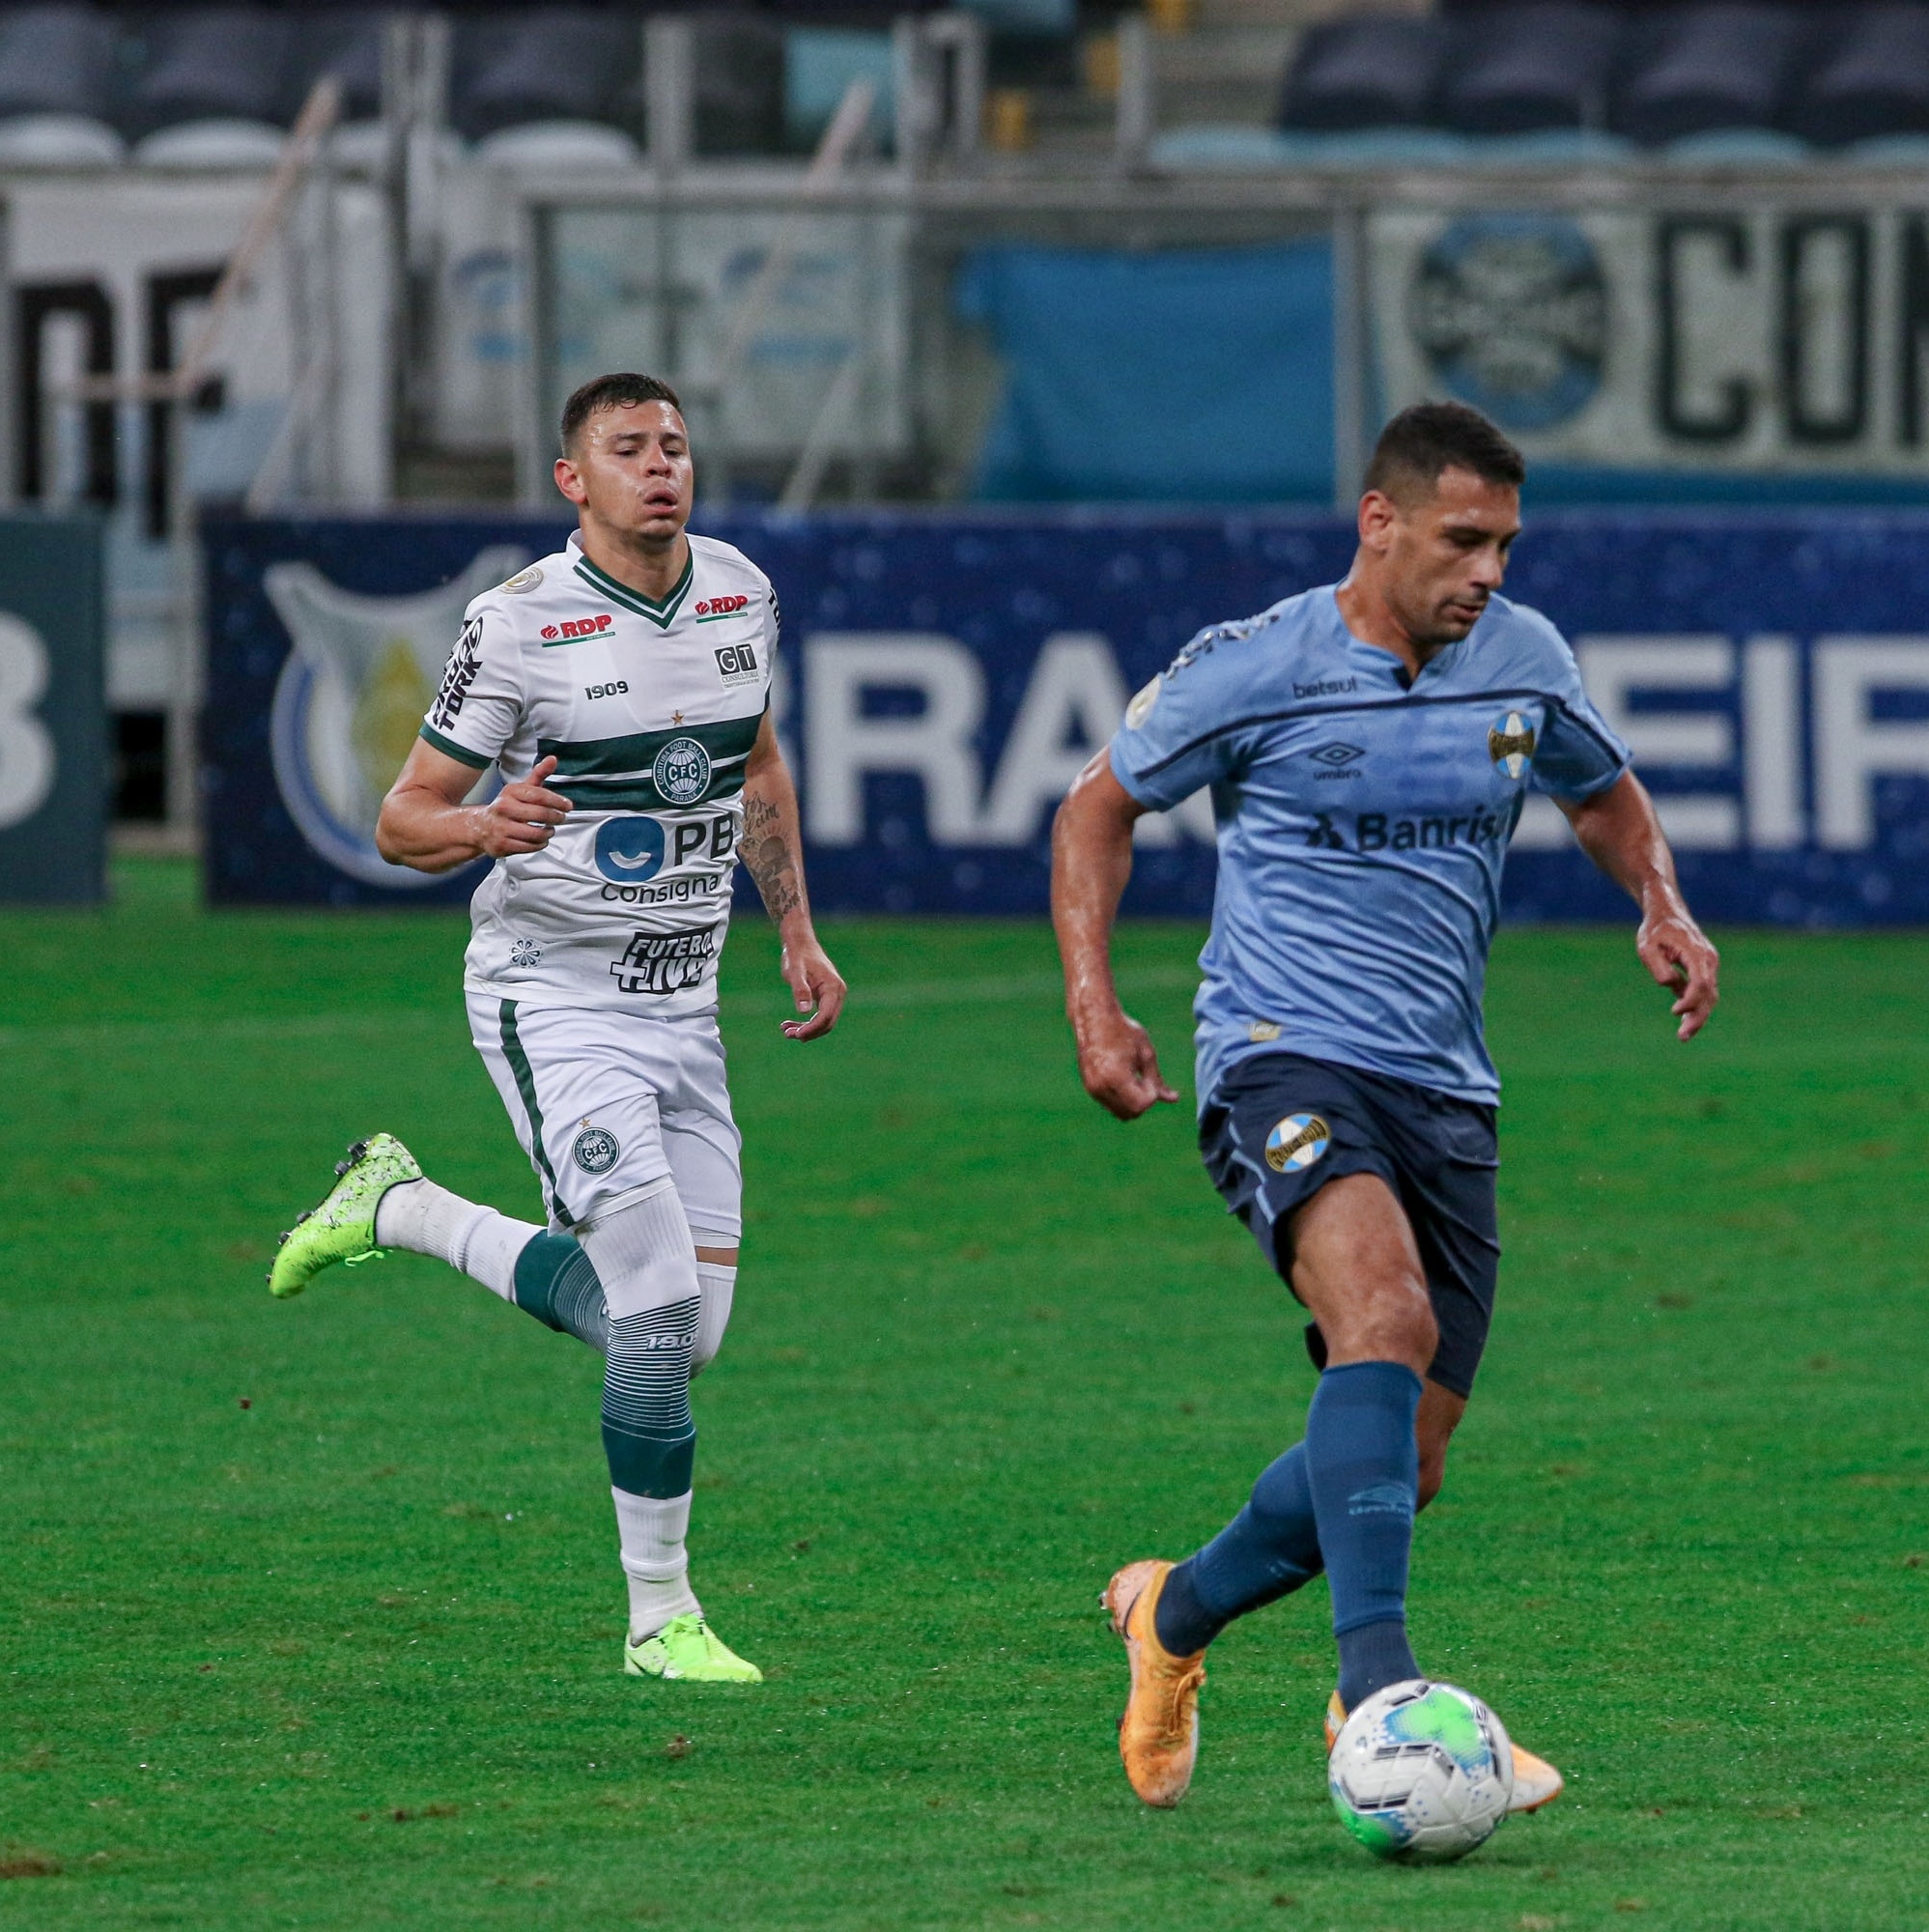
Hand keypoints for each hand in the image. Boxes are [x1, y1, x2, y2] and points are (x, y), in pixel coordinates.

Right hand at [479, 755, 572, 856]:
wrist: (480, 826)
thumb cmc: (507, 806)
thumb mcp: (521, 789)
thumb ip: (538, 774)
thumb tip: (553, 759)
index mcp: (510, 792)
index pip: (539, 795)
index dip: (557, 801)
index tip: (568, 806)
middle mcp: (504, 808)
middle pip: (540, 814)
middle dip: (556, 817)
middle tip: (560, 818)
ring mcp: (502, 828)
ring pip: (536, 833)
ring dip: (548, 832)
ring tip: (550, 829)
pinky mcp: (502, 845)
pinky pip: (529, 847)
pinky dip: (540, 844)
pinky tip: (540, 839)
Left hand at [779, 928, 845, 1039]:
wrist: (800, 943)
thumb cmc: (797, 955)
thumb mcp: (795, 972)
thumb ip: (800, 990)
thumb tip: (804, 1012)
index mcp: (833, 987)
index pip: (826, 1016)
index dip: (812, 1028)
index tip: (795, 1035)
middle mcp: (838, 993)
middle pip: (827, 1022)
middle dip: (808, 1032)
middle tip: (787, 1034)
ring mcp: (834, 995)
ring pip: (824, 1021)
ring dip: (807, 1029)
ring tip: (786, 1031)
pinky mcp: (826, 997)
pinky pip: (820, 1015)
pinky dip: (807, 1022)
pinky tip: (790, 1024)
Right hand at [1073, 1003, 1178, 1119]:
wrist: (1094, 1018)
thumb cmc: (1123, 1031)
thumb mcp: (1146, 1053)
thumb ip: (1157, 1080)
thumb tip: (1173, 1099)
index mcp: (1116, 1077)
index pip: (1141, 1105)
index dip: (1151, 1094)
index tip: (1148, 1076)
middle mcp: (1101, 1086)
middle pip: (1131, 1114)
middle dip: (1142, 1101)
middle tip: (1142, 1077)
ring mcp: (1092, 1089)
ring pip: (1120, 1113)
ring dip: (1132, 1102)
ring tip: (1133, 1076)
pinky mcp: (1089, 1087)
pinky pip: (1111, 1105)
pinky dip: (1122, 1098)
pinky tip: (1123, 1076)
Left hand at [1637, 904, 1718, 1040]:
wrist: (1667, 914)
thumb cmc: (1655, 930)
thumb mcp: (1647, 946)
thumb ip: (1659, 967)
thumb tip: (1671, 985)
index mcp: (1696, 952)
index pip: (1700, 982)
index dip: (1690, 999)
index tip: (1675, 1011)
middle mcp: (1708, 960)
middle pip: (1709, 993)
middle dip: (1697, 1016)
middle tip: (1682, 1036)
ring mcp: (1708, 966)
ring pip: (1709, 996)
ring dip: (1698, 1017)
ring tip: (1683, 1036)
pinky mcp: (1703, 971)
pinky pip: (1704, 993)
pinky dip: (1696, 1009)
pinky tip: (1685, 1024)